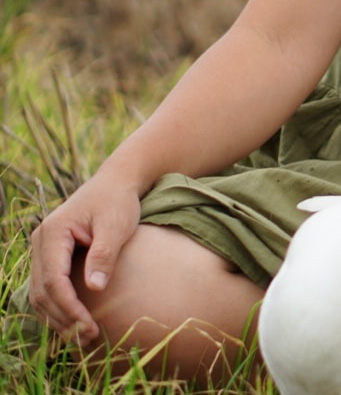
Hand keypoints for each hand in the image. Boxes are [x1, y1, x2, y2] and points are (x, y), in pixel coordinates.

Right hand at [27, 173, 142, 343]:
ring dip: (58, 318)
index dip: (68, 307)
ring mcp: (42, 250)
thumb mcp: (117, 225)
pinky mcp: (51, 257)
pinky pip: (47, 288)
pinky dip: (59, 307)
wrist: (115, 184)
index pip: (53, 280)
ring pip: (40, 294)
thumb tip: (95, 288)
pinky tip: (76, 322)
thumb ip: (104, 254)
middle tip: (88, 338)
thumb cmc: (118, 202)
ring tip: (83, 337)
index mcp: (53, 233)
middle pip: (42, 292)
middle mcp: (40, 242)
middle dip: (63, 318)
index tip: (87, 326)